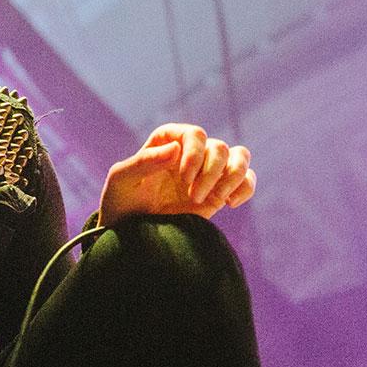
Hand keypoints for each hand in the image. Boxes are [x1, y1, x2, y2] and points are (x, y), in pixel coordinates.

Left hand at [97, 124, 255, 223]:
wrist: (129, 233)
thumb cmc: (120, 201)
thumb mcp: (121, 180)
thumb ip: (144, 162)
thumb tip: (175, 149)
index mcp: (167, 142)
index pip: (194, 134)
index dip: (195, 153)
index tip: (184, 178)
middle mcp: (190, 153)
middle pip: (218, 147)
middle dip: (210, 172)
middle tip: (192, 196)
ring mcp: (207, 172)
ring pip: (239, 156)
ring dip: (232, 177)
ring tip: (216, 200)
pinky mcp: (219, 193)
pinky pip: (246, 180)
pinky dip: (246, 187)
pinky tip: (230, 203)